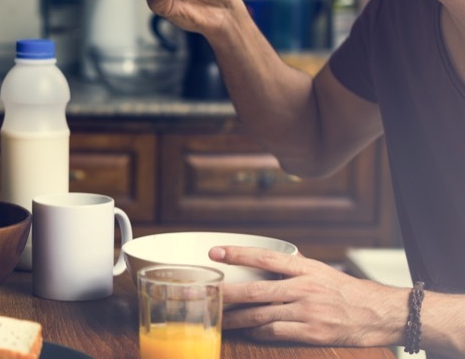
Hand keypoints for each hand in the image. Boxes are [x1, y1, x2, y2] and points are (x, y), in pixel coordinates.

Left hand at [209, 245, 404, 346]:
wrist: (381, 314)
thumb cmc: (348, 292)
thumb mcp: (321, 270)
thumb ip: (294, 266)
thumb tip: (268, 259)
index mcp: (305, 268)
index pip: (265, 257)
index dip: (238, 254)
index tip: (214, 252)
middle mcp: (304, 288)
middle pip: (255, 290)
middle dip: (226, 293)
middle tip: (204, 293)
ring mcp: (308, 312)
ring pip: (260, 314)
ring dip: (235, 318)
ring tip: (216, 317)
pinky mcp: (312, 333)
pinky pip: (275, 332)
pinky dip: (256, 332)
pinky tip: (244, 331)